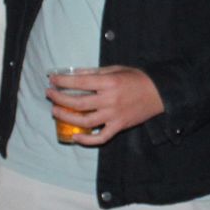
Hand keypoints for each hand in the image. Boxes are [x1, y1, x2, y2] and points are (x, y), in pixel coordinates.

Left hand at [48, 66, 164, 145]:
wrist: (159, 93)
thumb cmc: (137, 78)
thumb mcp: (116, 69)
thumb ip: (95, 72)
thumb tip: (74, 73)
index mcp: (109, 83)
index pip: (80, 82)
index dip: (63, 81)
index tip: (52, 80)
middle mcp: (110, 100)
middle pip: (78, 102)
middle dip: (60, 98)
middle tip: (50, 94)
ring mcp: (114, 115)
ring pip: (85, 121)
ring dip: (67, 117)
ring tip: (55, 111)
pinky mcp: (119, 126)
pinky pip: (101, 137)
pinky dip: (87, 140)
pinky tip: (76, 136)